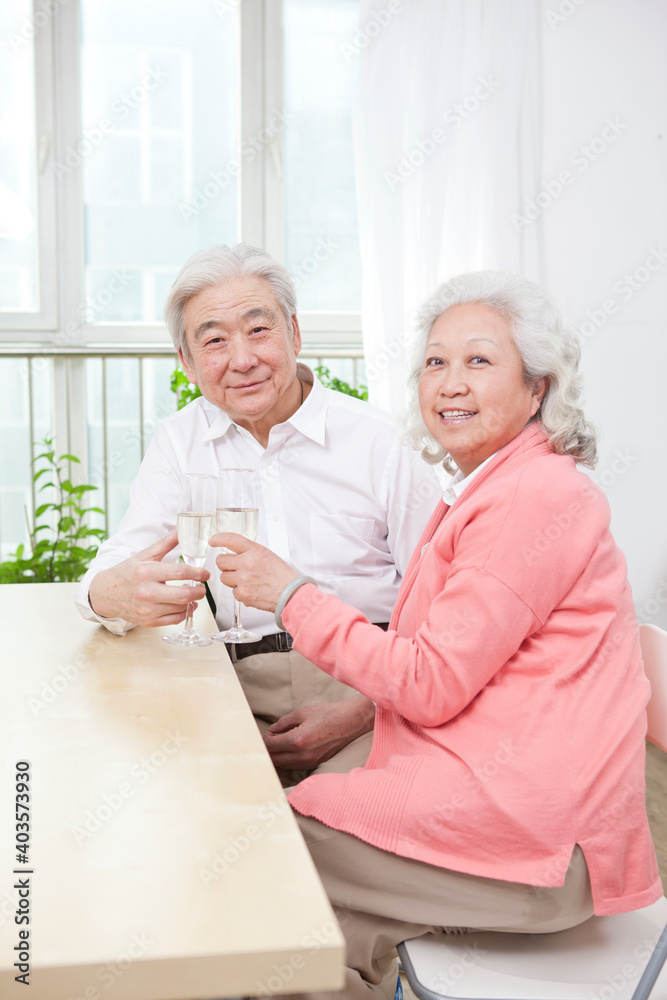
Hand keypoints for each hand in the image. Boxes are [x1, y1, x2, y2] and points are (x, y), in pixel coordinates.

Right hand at [88, 531, 209, 626]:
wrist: (105, 593)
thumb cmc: (126, 572)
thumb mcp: (145, 555)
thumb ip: (166, 543)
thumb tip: (181, 529)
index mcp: (146, 572)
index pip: (180, 572)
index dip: (197, 573)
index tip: (205, 574)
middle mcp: (146, 591)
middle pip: (183, 594)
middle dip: (199, 591)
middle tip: (202, 587)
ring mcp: (147, 609)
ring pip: (180, 608)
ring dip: (192, 601)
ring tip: (193, 594)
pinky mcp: (148, 621)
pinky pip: (174, 620)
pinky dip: (184, 613)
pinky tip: (185, 606)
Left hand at [210, 533, 297, 611]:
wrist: (291, 594)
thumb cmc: (282, 576)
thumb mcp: (268, 556)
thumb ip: (251, 553)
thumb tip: (236, 555)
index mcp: (255, 551)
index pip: (231, 540)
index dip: (219, 538)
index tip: (213, 540)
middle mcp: (247, 563)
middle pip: (221, 561)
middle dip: (225, 565)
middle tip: (234, 568)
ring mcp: (243, 579)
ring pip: (223, 577)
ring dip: (231, 579)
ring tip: (246, 580)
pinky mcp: (242, 593)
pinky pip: (232, 591)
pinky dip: (239, 592)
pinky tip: (251, 590)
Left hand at [263, 698, 374, 770]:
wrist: (350, 722)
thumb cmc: (327, 714)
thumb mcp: (302, 712)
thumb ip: (283, 722)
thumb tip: (272, 730)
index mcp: (297, 740)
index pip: (270, 746)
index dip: (265, 739)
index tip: (270, 732)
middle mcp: (302, 755)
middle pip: (273, 759)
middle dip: (268, 749)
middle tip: (271, 738)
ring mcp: (309, 762)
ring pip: (283, 765)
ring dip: (277, 755)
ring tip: (282, 742)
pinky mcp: (315, 764)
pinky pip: (294, 766)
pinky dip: (288, 759)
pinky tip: (292, 748)